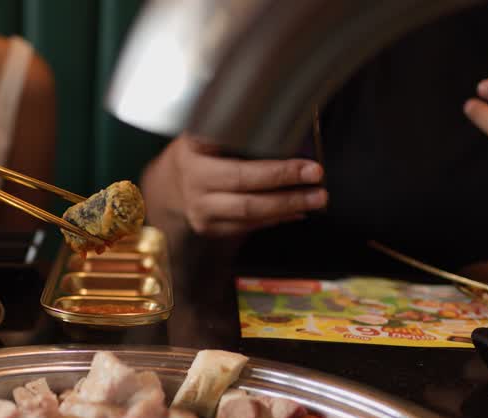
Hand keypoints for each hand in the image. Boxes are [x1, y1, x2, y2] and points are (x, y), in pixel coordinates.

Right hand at [155, 134, 326, 236]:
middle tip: (319, 187)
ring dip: (286, 208)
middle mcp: (194, 186)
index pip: (240, 169)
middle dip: (288, 194)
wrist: (169, 180)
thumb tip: (291, 120)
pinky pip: (246, 226)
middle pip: (246, 196)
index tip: (308, 166)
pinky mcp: (208, 228)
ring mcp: (200, 211)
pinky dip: (274, 219)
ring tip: (315, 200)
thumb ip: (236, 127)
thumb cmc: (199, 149)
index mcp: (193, 156)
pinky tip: (295, 211)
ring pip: (248, 215)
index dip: (277, 171)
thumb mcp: (206, 128)